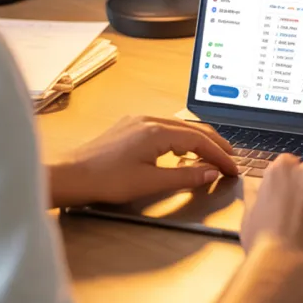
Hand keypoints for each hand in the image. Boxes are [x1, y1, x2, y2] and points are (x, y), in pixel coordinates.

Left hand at [48, 115, 239, 207]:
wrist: (69, 175)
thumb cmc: (106, 181)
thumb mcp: (149, 182)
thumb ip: (184, 176)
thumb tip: (210, 172)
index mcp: (157, 131)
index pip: (199, 140)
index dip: (219, 155)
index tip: (232, 169)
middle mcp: (150, 120)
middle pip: (193, 129)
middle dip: (215, 144)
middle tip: (231, 160)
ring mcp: (138, 121)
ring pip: (179, 126)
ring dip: (199, 141)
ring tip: (213, 156)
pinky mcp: (130, 127)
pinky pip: (165, 128)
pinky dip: (182, 139)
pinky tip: (183, 151)